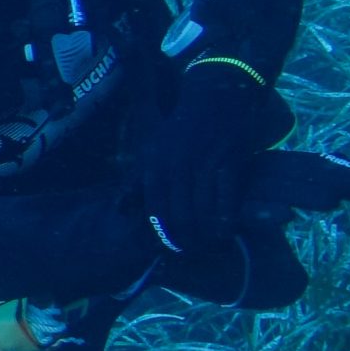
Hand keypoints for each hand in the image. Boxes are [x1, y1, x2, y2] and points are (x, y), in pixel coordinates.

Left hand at [143, 63, 291, 255]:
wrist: (217, 98)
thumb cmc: (181, 130)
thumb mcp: (152, 151)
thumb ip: (137, 182)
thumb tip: (120, 210)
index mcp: (155, 165)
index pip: (155, 210)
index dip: (163, 234)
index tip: (170, 248)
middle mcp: (177, 166)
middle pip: (180, 215)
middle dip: (186, 239)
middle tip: (191, 251)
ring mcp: (204, 164)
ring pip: (203, 211)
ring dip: (206, 234)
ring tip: (207, 245)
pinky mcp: (230, 162)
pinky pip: (227, 199)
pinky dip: (226, 219)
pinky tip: (226, 230)